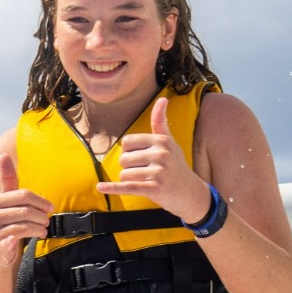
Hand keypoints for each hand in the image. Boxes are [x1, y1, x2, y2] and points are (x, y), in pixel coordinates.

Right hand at [0, 149, 53, 252]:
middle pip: (25, 210)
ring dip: (38, 229)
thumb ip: (7, 181)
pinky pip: (9, 240)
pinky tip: (19, 241)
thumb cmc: (6, 224)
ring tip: (43, 230)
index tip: (50, 207)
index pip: (23, 195)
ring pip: (23, 225)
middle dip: (41, 216)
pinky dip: (15, 240)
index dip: (40, 201)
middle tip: (47, 220)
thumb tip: (2, 154)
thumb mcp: (8, 203)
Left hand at [101, 93, 211, 222]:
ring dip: (131, 180)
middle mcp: (161, 154)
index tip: (141, 159)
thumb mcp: (170, 142)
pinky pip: (128, 187)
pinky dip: (113, 188)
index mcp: (161, 140)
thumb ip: (161, 122)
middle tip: (146, 173)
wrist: (191, 193)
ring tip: (146, 182)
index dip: (129, 152)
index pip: (127, 143)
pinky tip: (100, 187)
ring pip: (125, 174)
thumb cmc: (176, 166)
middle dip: (129, 168)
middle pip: (124, 159)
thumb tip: (162, 99)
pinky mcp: (155, 189)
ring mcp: (158, 172)